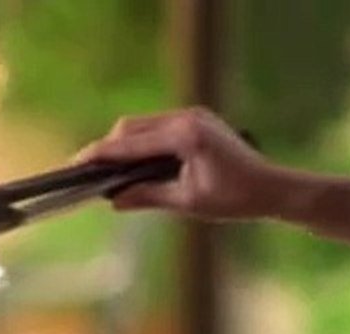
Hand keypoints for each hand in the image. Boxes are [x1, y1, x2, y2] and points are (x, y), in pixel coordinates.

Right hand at [77, 107, 277, 219]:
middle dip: (108, 148)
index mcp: (185, 136)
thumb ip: (147, 196)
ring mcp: (192, 116)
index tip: (76, 164)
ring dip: (123, 145)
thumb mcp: (187, 202)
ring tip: (107, 171)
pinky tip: (133, 163)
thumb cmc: (236, 198)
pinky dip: (140, 143)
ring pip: (141, 125)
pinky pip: (156, 127)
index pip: (130, 143)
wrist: (273, 188)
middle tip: (89, 173)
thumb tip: (112, 200)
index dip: (100, 154)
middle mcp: (186, 118)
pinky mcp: (195, 121)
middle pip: (130, 127)